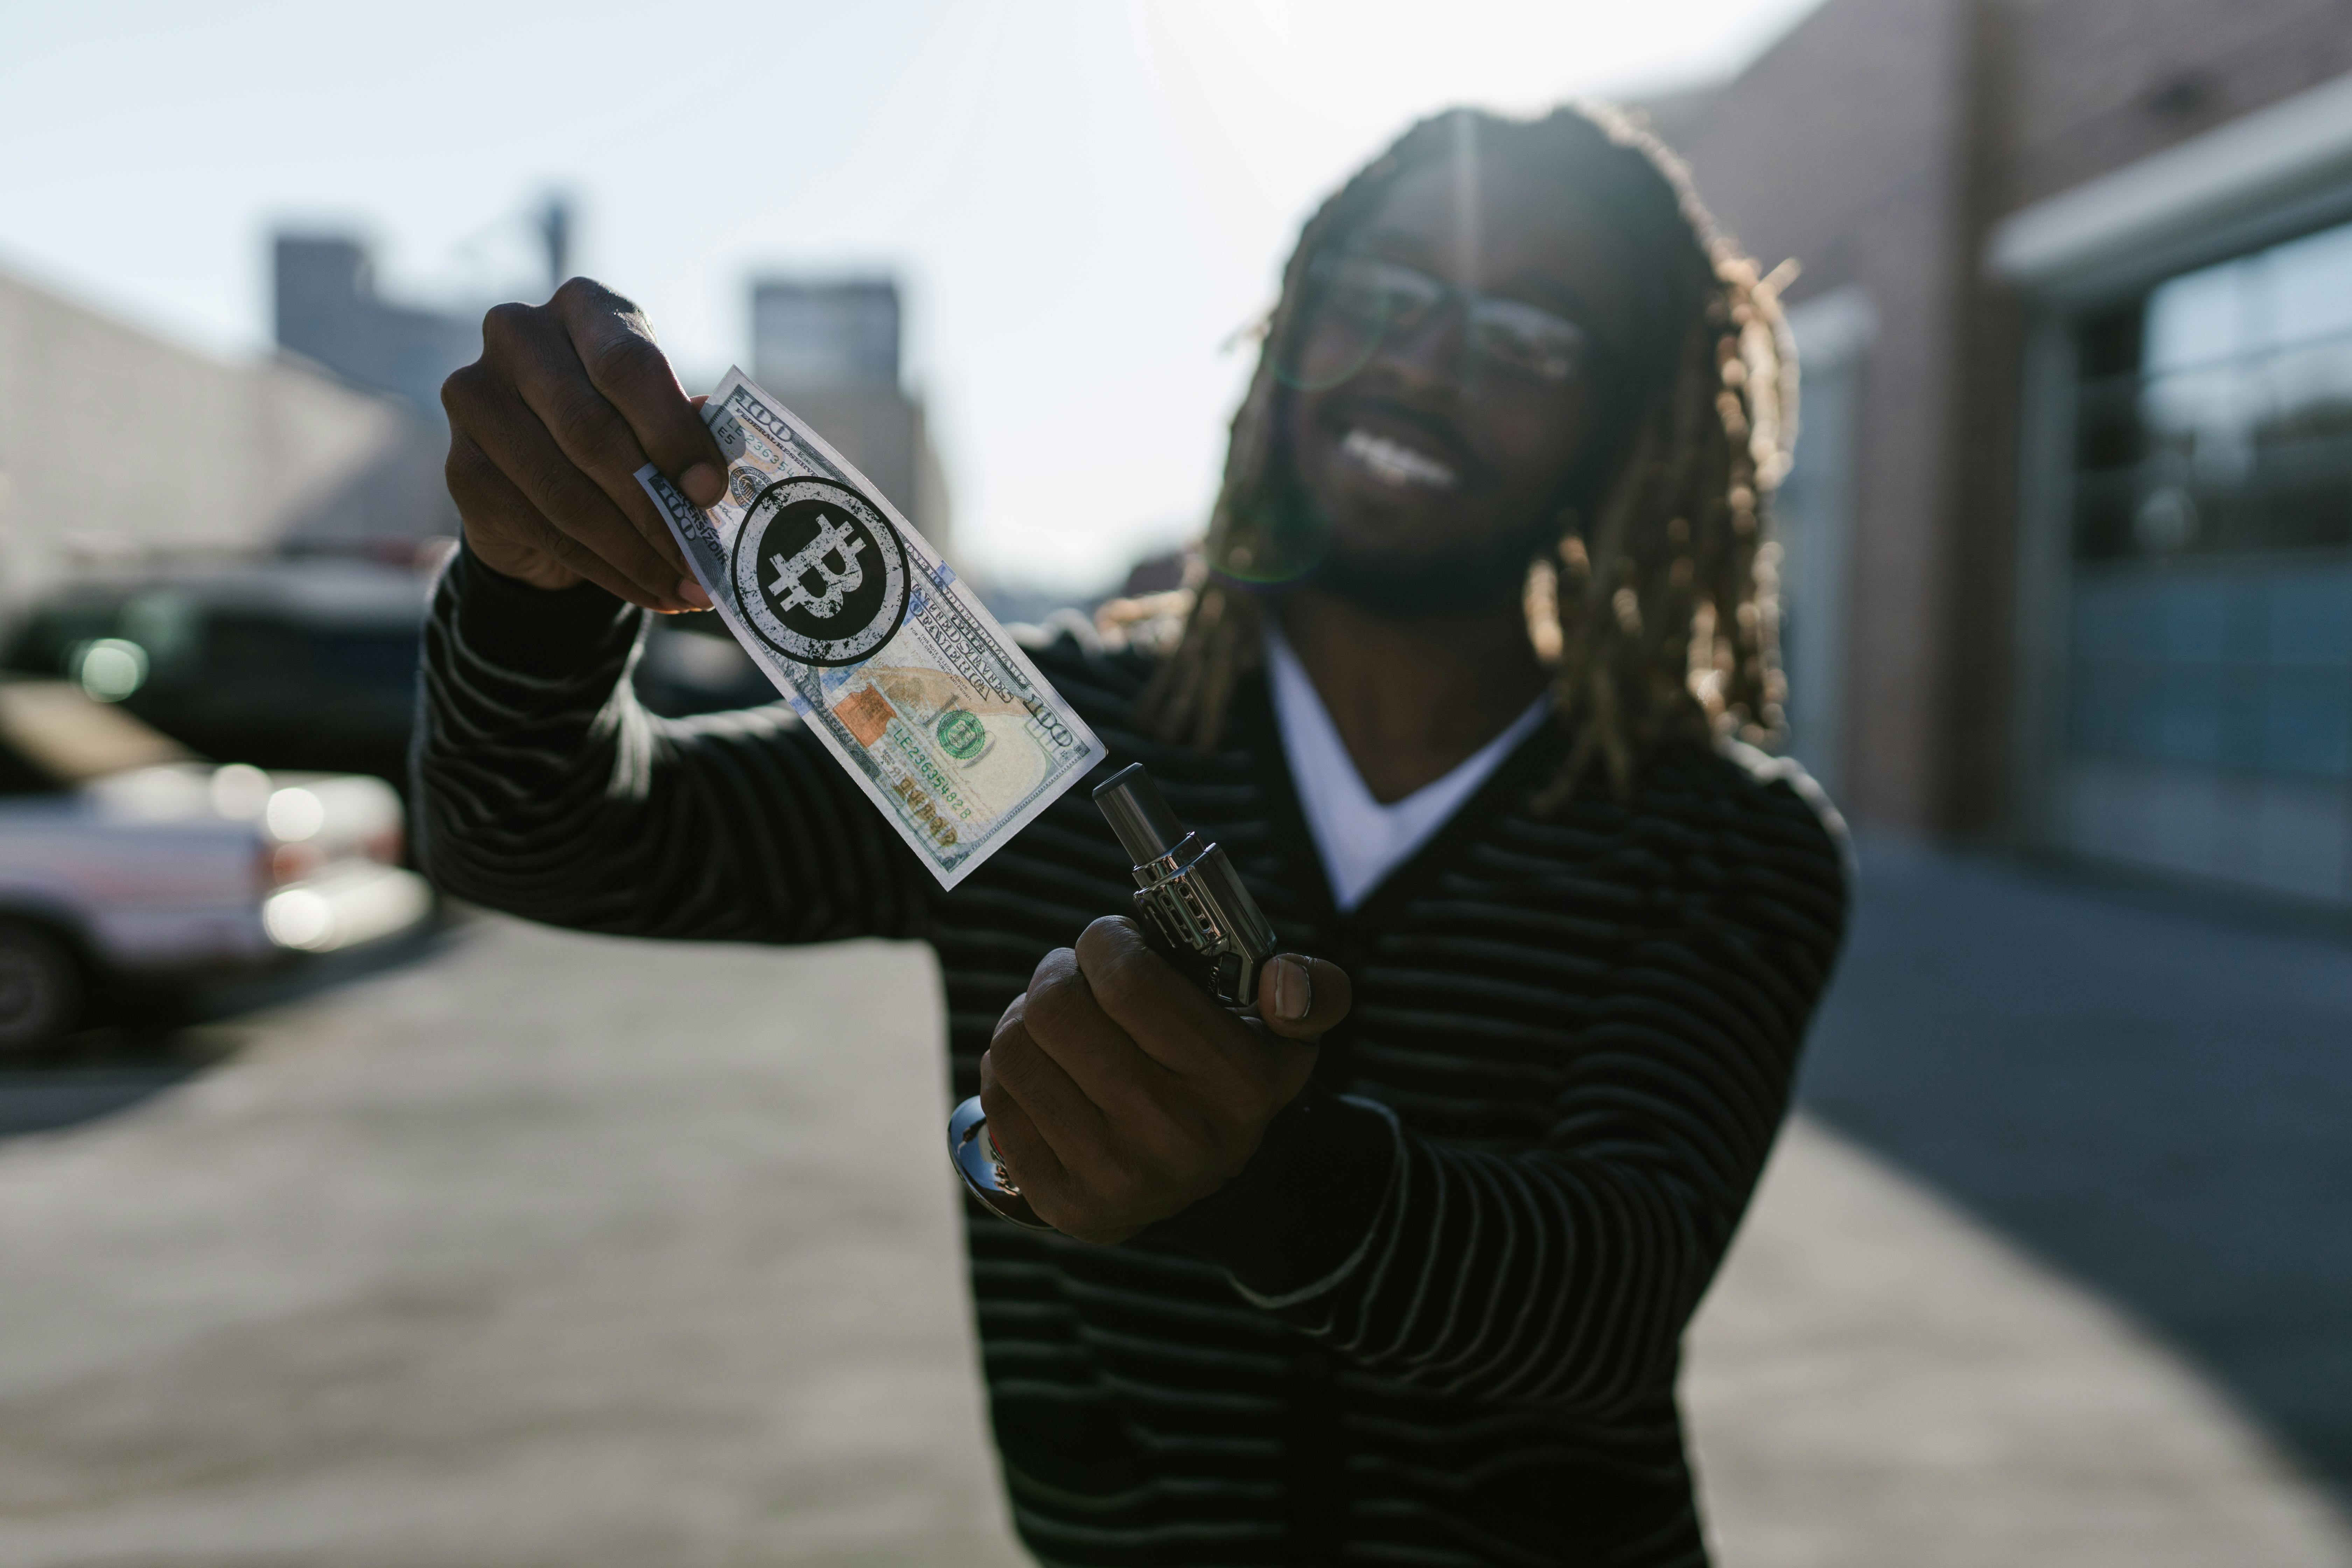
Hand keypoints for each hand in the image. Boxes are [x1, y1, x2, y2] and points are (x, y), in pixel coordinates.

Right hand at [440, 277, 727, 610]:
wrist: (545, 470)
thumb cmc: (624, 425)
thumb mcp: (659, 414)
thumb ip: (685, 429)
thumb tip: (717, 473)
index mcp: (583, 307)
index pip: (626, 364)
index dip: (673, 432)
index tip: (711, 490)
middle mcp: (516, 335)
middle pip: (590, 430)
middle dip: (656, 506)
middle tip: (705, 560)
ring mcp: (476, 398)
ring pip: (565, 490)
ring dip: (635, 551)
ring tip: (688, 590)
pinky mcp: (461, 467)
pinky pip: (541, 527)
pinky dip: (605, 568)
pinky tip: (649, 591)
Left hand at [978, 916, 1351, 1244]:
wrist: (1210, 1188)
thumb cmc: (1233, 1084)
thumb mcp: (1288, 1036)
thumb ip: (1311, 992)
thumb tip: (1288, 980)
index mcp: (1236, 1085)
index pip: (1129, 978)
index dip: (1107, 940)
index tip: (1114, 942)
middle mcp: (1176, 1136)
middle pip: (1057, 1008)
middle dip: (1060, 972)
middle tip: (1079, 975)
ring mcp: (1114, 1175)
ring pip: (1016, 1048)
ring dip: (1026, 1015)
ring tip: (1059, 1020)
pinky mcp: (1062, 1202)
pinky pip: (998, 1098)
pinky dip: (1012, 1067)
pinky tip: (1046, 1066)